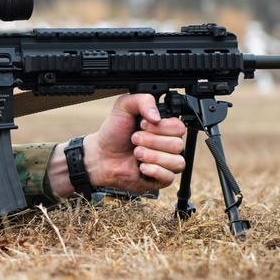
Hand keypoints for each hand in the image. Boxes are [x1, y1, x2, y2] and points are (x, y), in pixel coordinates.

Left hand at [48, 93, 185, 197]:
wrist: (101, 156)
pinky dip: (154, 170)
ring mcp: (166, 163)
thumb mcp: (123, 107)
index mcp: (164, 128)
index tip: (142, 125)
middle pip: (178, 144)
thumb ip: (142, 100)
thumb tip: (157, 116)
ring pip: (177, 162)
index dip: (160, 127)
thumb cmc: (114, 133)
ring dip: (153, 156)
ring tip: (136, 153)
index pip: (179, 127)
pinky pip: (170, 177)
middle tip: (134, 139)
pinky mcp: (160, 179)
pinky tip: (141, 167)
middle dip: (152, 141)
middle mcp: (168, 145)